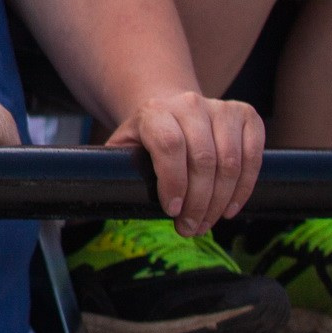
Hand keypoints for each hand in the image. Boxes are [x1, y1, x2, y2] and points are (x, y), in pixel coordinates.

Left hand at [107, 91, 262, 235]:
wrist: (171, 107)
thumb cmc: (145, 136)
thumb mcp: (122, 147)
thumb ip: (110, 172)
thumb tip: (77, 216)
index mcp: (155, 111)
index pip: (169, 146)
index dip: (174, 182)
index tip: (172, 211)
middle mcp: (189, 104)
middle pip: (204, 159)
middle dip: (199, 202)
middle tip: (191, 228)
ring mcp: (221, 107)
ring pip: (230, 161)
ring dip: (222, 200)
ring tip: (209, 221)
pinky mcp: (247, 116)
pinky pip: (254, 156)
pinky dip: (245, 187)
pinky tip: (230, 207)